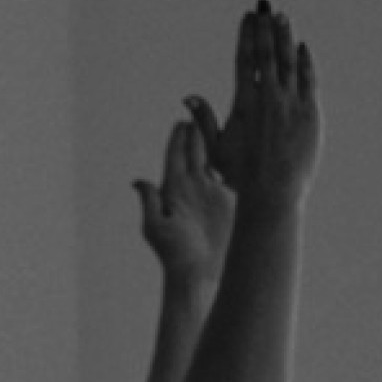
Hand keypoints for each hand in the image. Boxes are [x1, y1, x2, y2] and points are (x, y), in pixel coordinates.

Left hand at [133, 118, 231, 283]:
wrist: (199, 272)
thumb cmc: (174, 253)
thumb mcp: (157, 228)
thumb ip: (150, 203)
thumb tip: (137, 181)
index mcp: (173, 189)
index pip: (176, 156)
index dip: (179, 138)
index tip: (183, 119)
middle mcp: (192, 187)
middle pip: (195, 152)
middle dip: (198, 131)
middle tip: (202, 108)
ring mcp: (211, 192)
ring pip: (214, 159)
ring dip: (217, 139)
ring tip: (223, 119)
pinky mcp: (228, 201)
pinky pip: (231, 174)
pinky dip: (235, 159)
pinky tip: (244, 145)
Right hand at [201, 1, 318, 199]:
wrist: (274, 191)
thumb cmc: (242, 175)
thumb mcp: (216, 148)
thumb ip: (205, 119)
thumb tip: (188, 96)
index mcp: (245, 103)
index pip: (245, 60)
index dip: (247, 35)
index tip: (248, 18)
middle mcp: (269, 98)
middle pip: (267, 53)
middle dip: (265, 28)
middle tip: (265, 6)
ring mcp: (291, 103)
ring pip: (289, 61)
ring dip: (285, 38)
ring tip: (283, 17)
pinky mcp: (310, 112)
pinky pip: (308, 79)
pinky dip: (305, 61)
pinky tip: (302, 47)